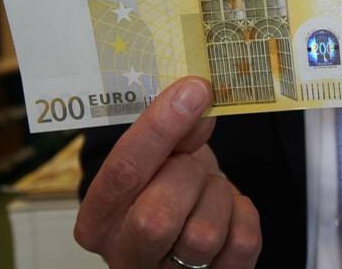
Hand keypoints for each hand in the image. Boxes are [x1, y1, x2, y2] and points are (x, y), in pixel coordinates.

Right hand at [74, 77, 261, 268]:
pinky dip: (243, 214)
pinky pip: (242, 243)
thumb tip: (195, 98)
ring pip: (204, 234)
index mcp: (97, 220)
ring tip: (208, 191)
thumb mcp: (159, 157)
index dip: (160, 127)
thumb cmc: (169, 187)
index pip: (123, 173)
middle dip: (187, 176)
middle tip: (192, 164)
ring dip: (217, 196)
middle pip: (157, 218)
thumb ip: (173, 131)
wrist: (190, 224)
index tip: (193, 90)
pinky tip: (228, 210)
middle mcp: (125, 256)